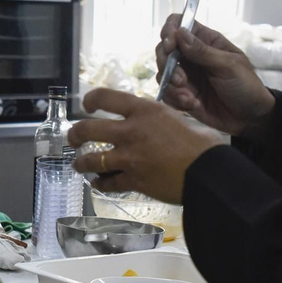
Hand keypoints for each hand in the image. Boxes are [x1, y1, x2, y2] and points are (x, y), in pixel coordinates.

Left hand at [68, 88, 221, 204]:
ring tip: (80, 165)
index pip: (105, 97)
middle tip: (72, 138)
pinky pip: (108, 184)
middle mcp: (130, 131)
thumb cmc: (203, 144)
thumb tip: (155, 122)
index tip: (87, 105)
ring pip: (91, 160)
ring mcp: (129, 157)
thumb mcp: (178, 118)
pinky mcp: (133, 180)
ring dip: (81, 163)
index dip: (90, 99)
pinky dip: (101, 184)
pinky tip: (100, 184)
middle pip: (88, 129)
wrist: (208, 172)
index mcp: (143, 110)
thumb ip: (159, 119)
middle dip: (74, 134)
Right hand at [155, 15, 274, 136]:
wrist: (250, 118)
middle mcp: (192, 56)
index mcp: (206, 41)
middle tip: (181, 79)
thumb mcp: (228, 66)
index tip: (170, 44)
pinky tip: (193, 105)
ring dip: (172, 85)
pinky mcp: (183, 94)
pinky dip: (176, 99)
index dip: (170, 30)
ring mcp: (186, 75)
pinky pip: (167, 93)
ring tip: (189, 97)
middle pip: (164, 49)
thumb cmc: (246, 86)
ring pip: (163, 73)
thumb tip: (179, 32)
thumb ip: (203, 51)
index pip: (180, 24)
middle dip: (166, 63)